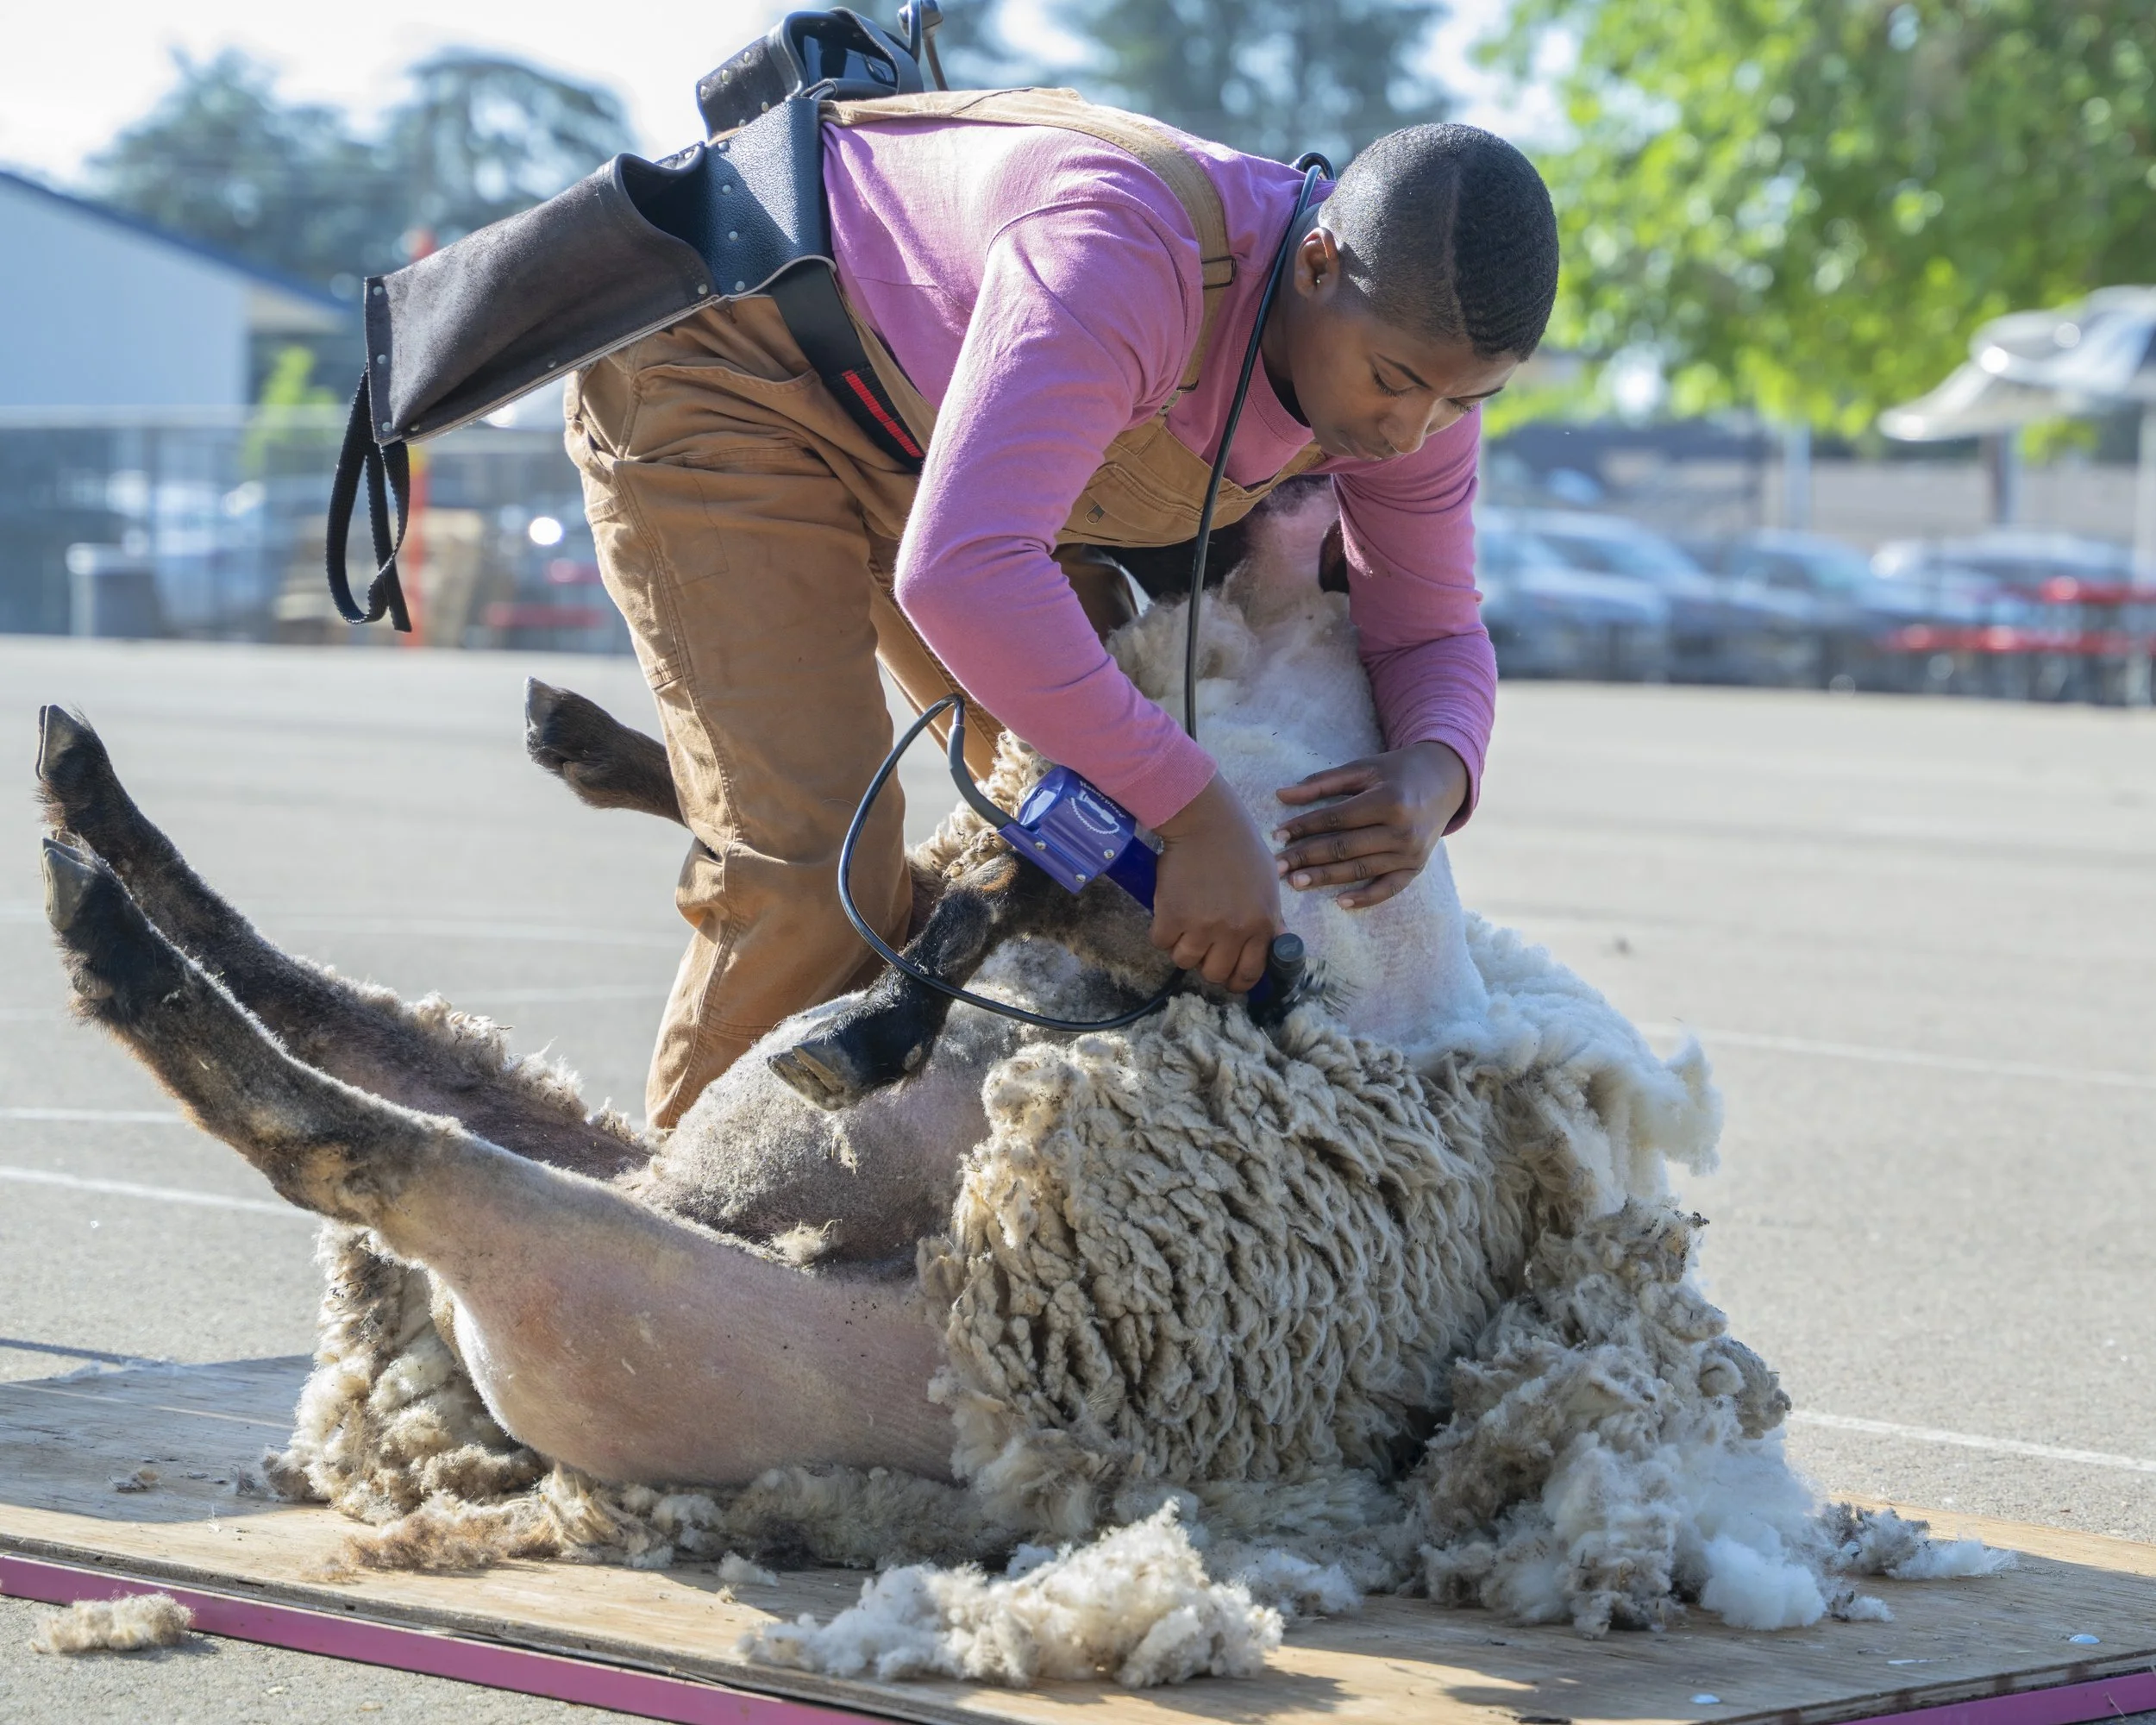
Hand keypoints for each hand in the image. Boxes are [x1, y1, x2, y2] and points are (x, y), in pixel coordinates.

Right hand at [1151, 774, 1283, 990]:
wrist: (1206, 821)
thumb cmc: (1240, 848)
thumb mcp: (1268, 885)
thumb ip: (1270, 920)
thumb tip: (1275, 946)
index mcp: (1261, 925)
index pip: (1248, 974)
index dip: (1235, 981)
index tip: (1227, 976)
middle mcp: (1233, 931)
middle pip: (1214, 974)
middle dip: (1206, 965)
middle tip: (1202, 947)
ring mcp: (1201, 925)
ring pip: (1184, 961)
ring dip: (1182, 948)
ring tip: (1184, 925)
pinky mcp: (1171, 915)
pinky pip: (1161, 942)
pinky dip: (1162, 932)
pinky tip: (1168, 912)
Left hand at [1273, 740, 1466, 909]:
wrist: (1444, 781)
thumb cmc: (1397, 772)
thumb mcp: (1363, 768)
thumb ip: (1323, 783)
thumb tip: (1281, 795)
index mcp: (1389, 800)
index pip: (1336, 818)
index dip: (1305, 827)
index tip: (1278, 835)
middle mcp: (1402, 830)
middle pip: (1344, 848)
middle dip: (1307, 858)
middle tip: (1277, 866)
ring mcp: (1411, 853)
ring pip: (1360, 870)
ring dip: (1325, 878)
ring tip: (1295, 882)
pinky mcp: (1416, 868)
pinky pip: (1388, 889)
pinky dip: (1365, 898)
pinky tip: (1339, 902)